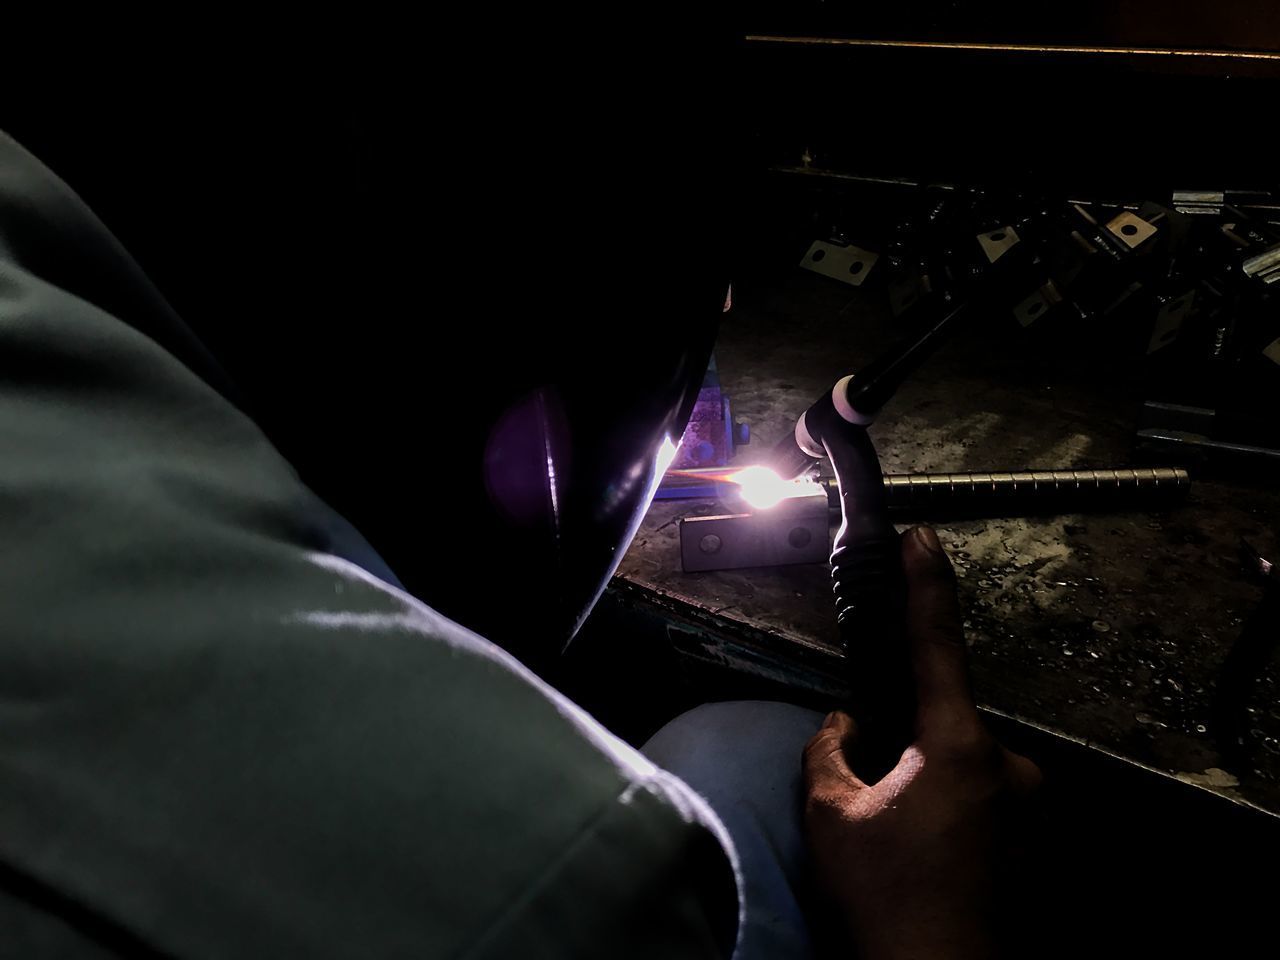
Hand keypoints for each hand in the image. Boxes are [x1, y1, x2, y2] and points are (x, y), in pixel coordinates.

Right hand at [802, 526, 1040, 958]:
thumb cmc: (888, 900)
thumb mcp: (833, 817)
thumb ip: (831, 752)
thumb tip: (844, 725)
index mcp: (959, 747)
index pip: (936, 646)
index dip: (927, 587)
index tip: (925, 538)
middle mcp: (1009, 765)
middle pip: (943, 723)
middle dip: (907, 744)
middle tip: (874, 802)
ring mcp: (1031, 804)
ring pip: (960, 766)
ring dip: (928, 783)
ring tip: (899, 842)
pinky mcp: (1037, 837)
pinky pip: (981, 799)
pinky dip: (950, 812)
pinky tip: (926, 857)